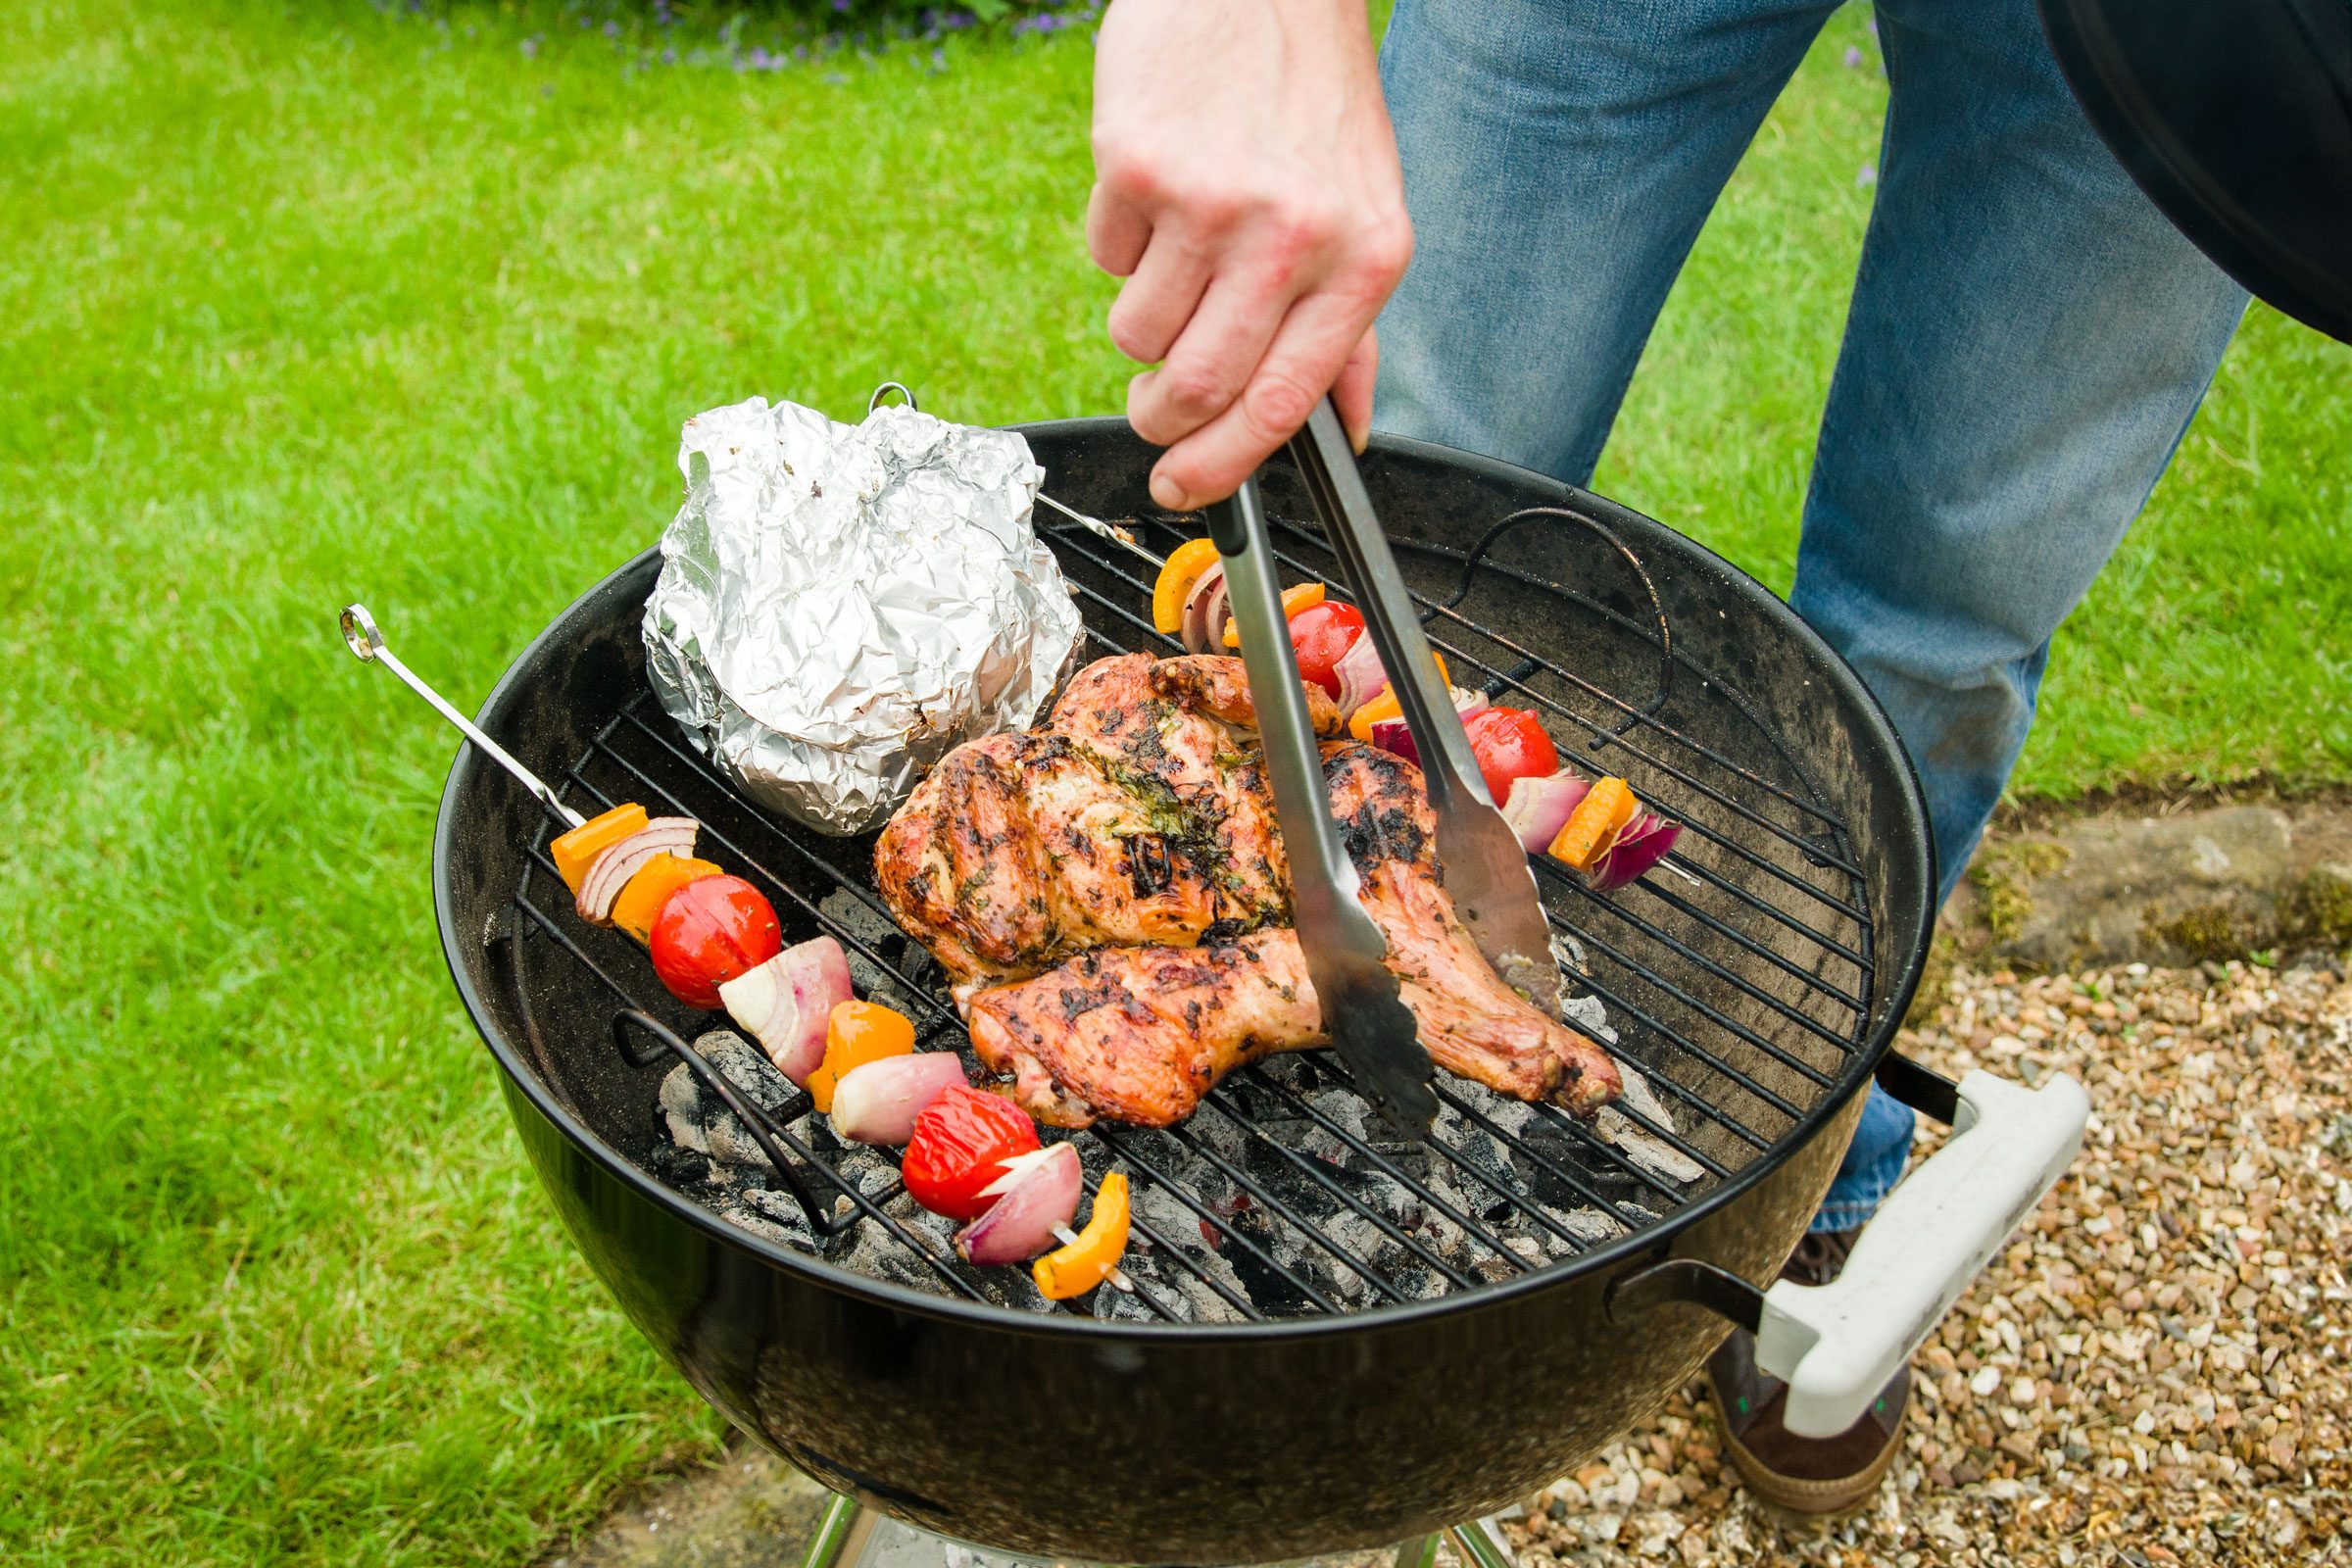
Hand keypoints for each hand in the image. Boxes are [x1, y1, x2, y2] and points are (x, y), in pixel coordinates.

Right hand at [1089, 0, 1412, 508]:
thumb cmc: (1313, 103)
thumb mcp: (1366, 215)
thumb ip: (1352, 332)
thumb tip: (1346, 432)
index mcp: (1363, 261)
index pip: (1281, 407)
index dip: (1221, 470)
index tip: (1183, 490)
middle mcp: (1294, 237)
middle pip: (1198, 388)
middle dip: (1161, 419)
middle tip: (1151, 410)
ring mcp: (1213, 202)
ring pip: (1138, 333)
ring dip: (1142, 319)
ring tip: (1175, 254)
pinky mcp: (1140, 166)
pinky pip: (1104, 257)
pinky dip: (1120, 241)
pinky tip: (1158, 187)